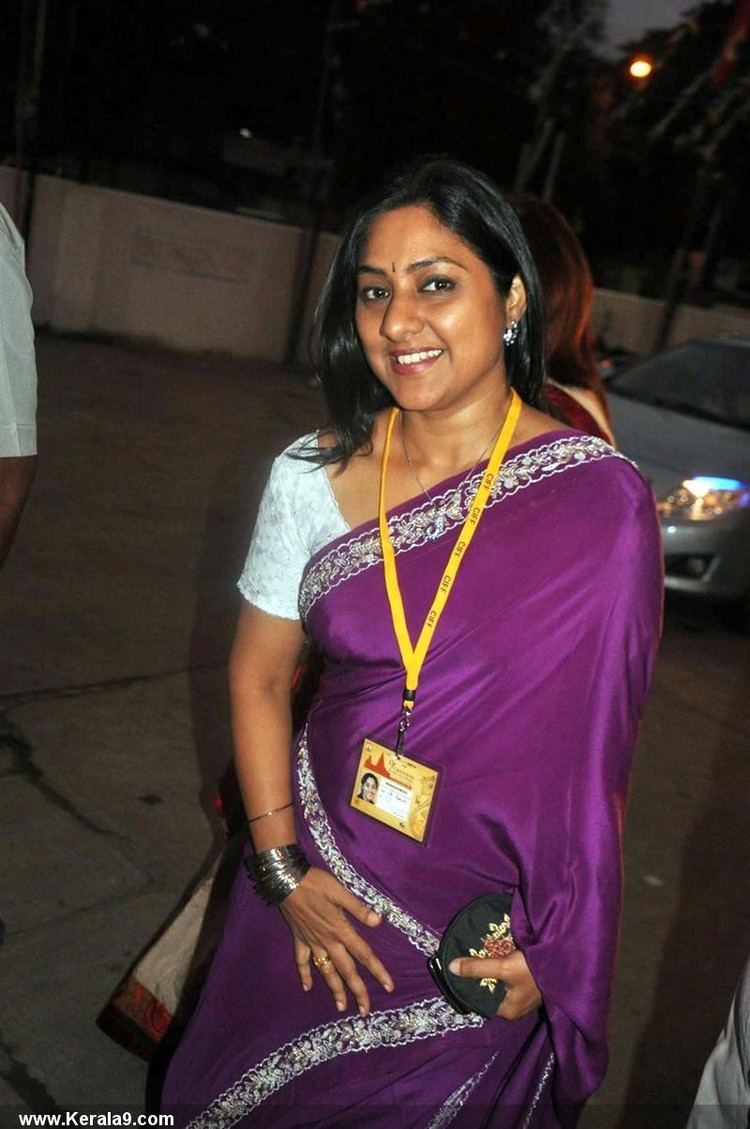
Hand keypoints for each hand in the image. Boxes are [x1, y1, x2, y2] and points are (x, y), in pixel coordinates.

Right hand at [280, 867, 394, 1015]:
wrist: (286, 881)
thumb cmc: (316, 883)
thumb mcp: (339, 891)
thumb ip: (358, 908)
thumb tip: (378, 921)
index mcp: (340, 930)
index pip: (363, 954)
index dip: (377, 970)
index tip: (389, 986)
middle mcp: (327, 941)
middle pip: (346, 970)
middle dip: (358, 991)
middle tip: (366, 1011)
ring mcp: (312, 942)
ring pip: (326, 971)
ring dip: (334, 990)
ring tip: (341, 1008)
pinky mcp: (299, 939)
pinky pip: (302, 961)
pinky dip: (305, 975)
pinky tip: (307, 988)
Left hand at [448, 949, 541, 1019]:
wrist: (564, 962)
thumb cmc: (533, 970)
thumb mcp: (503, 967)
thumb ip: (477, 968)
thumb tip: (450, 967)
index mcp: (507, 1011)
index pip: (480, 1001)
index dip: (468, 986)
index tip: (458, 970)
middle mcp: (515, 1008)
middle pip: (490, 991)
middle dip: (480, 976)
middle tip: (468, 958)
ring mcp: (524, 997)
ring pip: (500, 984)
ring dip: (492, 971)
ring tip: (480, 954)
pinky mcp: (531, 985)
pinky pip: (511, 978)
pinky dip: (503, 968)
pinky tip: (498, 955)